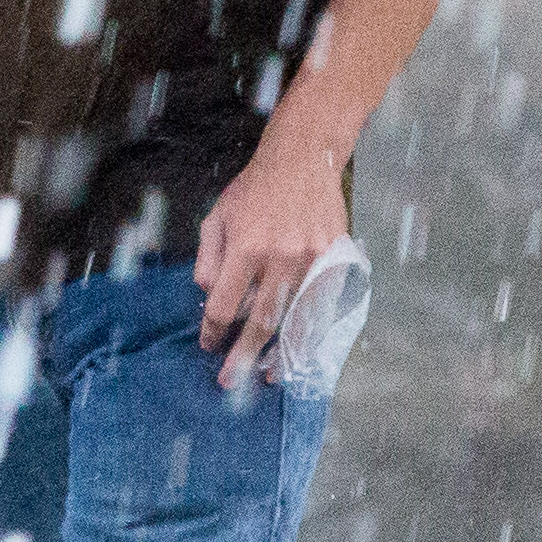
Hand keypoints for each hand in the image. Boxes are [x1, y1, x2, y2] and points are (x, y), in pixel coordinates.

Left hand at [194, 148, 351, 392]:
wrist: (302, 160)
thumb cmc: (254, 189)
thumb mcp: (218, 217)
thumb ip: (208, 259)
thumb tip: (207, 295)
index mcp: (245, 248)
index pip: (223, 304)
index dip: (212, 330)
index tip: (208, 345)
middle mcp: (279, 258)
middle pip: (260, 321)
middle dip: (243, 356)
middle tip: (230, 381)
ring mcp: (311, 260)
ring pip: (296, 319)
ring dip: (281, 353)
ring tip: (270, 376)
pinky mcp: (334, 258)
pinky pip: (323, 304)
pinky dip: (312, 330)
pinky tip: (302, 347)